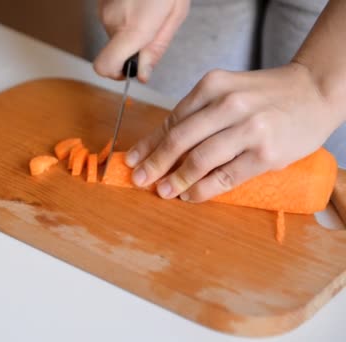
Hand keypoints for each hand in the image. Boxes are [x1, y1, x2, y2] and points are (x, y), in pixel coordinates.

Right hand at [93, 0, 189, 81]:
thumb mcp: (175, 16)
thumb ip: (156, 49)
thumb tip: (142, 75)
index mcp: (134, 28)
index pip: (106, 66)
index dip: (116, 74)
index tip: (129, 71)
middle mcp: (114, 22)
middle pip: (115, 53)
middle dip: (133, 50)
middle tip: (152, 31)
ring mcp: (104, 12)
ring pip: (115, 38)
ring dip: (131, 33)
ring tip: (148, 13)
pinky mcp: (102, 5)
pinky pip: (113, 23)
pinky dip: (126, 21)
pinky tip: (139, 6)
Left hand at [125, 63, 342, 201]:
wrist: (316, 92)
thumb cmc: (265, 95)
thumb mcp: (228, 91)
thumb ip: (198, 114)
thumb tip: (159, 146)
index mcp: (213, 85)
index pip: (173, 120)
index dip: (149, 144)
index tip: (132, 160)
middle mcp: (229, 104)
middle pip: (179, 140)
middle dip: (154, 163)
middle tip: (140, 180)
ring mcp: (248, 129)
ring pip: (199, 160)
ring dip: (176, 179)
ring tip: (163, 192)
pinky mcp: (265, 153)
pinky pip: (225, 177)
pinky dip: (202, 189)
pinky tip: (190, 195)